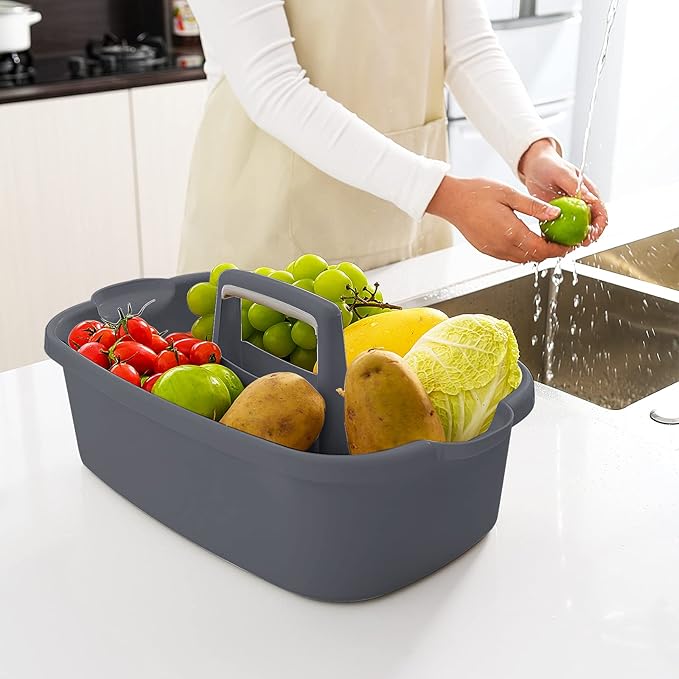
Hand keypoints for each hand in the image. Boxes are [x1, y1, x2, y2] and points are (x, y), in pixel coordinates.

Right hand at [426, 176, 571, 262]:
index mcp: (511, 233)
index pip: (543, 250)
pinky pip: (511, 256)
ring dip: (538, 253)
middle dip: (552, 253)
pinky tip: (528, 238)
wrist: (452, 201)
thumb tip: (557, 214)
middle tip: (564, 242)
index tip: (571, 244)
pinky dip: (524, 251)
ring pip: (523, 259)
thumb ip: (534, 207)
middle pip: (535, 258)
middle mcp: (502, 247)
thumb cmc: (477, 193)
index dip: (560, 249)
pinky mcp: (487, 250)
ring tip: (549, 240)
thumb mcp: (510, 194)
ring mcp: (493, 251)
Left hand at [518, 139, 607, 243]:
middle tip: (578, 245)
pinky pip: (560, 229)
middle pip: (591, 225)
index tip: (590, 236)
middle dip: (588, 238)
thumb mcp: (563, 173)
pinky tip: (552, 243)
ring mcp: (570, 211)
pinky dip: (558, 237)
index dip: (599, 227)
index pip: (601, 213)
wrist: (534, 165)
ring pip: (577, 230)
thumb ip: (576, 187)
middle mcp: (582, 204)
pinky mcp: (557, 215)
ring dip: (573, 240)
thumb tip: (591, 200)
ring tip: (565, 247)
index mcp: (588, 193)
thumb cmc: (549, 164)